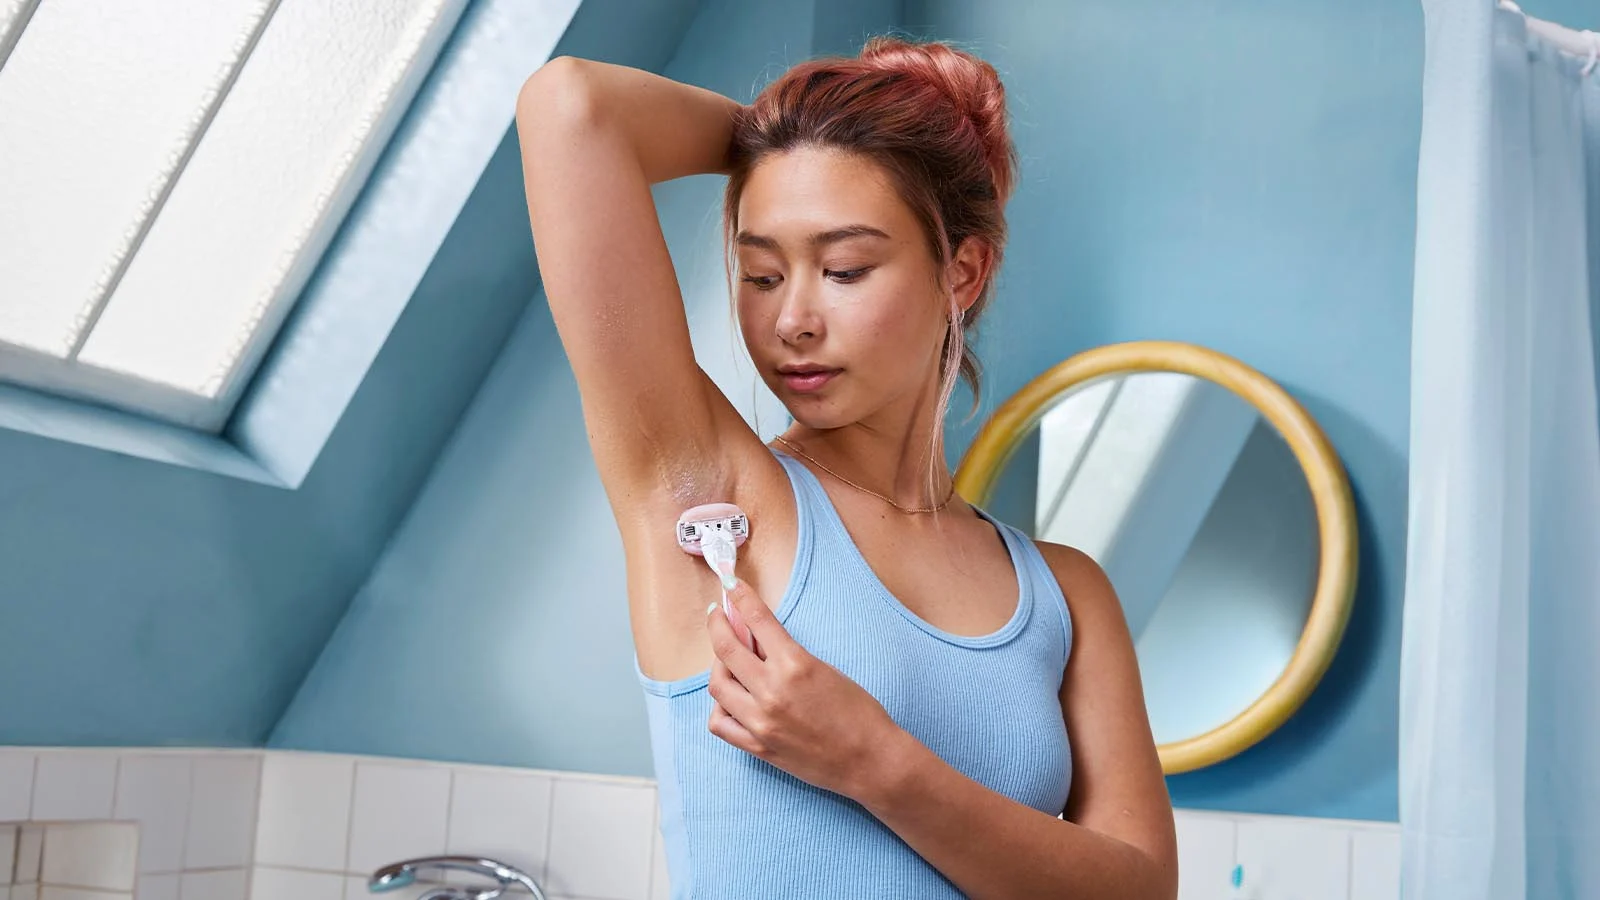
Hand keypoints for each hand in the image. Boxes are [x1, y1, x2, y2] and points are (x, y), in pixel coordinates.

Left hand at [706, 578, 907, 799]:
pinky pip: (720, 724)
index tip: (730, 587)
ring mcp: (761, 722)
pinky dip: (721, 708)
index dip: (740, 597)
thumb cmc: (858, 712)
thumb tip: (757, 638)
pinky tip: (732, 700)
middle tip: (717, 616)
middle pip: (726, 649)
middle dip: (718, 625)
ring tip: (728, 660)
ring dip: (718, 666)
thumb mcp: (825, 670)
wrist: (870, 760)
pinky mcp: (758, 746)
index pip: (757, 619)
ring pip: (717, 686)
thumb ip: (788, 654)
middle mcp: (772, 691)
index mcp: (795, 665)